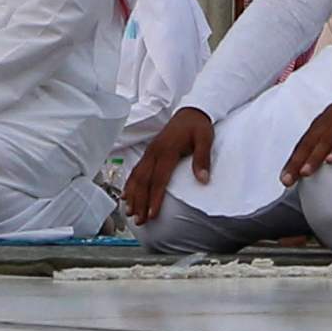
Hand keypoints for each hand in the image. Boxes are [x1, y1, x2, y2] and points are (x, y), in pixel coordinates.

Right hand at [120, 106, 218, 225]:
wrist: (191, 111)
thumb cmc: (198, 126)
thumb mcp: (205, 139)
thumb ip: (202, 159)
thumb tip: (203, 180)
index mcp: (167, 150)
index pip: (159, 179)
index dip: (155, 198)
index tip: (152, 215)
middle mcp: (154, 152)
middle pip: (144, 181)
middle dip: (140, 202)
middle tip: (139, 220)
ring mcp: (150, 151)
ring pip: (137, 176)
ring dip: (133, 195)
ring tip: (130, 212)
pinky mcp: (149, 152)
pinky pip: (136, 169)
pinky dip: (130, 183)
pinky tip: (126, 195)